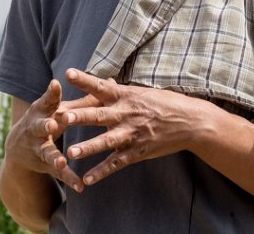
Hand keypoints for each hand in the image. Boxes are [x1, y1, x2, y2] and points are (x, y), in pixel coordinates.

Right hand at [3, 79, 85, 191]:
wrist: (18, 147)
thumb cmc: (45, 118)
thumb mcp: (57, 107)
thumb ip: (82, 97)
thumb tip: (110, 82)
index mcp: (42, 111)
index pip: (47, 100)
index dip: (51, 93)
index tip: (56, 84)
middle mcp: (36, 129)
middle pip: (40, 126)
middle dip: (45, 125)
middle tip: (52, 124)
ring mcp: (39, 148)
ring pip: (47, 153)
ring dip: (55, 157)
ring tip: (62, 162)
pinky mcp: (45, 165)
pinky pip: (58, 173)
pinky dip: (69, 179)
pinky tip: (80, 186)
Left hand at [61, 68, 202, 185]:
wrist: (191, 122)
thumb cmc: (166, 104)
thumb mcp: (142, 92)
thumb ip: (120, 92)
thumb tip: (103, 82)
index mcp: (126, 96)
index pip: (101, 86)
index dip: (84, 80)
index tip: (67, 73)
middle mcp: (126, 114)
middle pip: (99, 115)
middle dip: (81, 116)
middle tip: (62, 117)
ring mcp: (132, 134)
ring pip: (106, 142)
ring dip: (88, 147)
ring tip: (71, 153)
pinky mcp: (138, 151)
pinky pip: (117, 163)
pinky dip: (102, 172)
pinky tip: (87, 179)